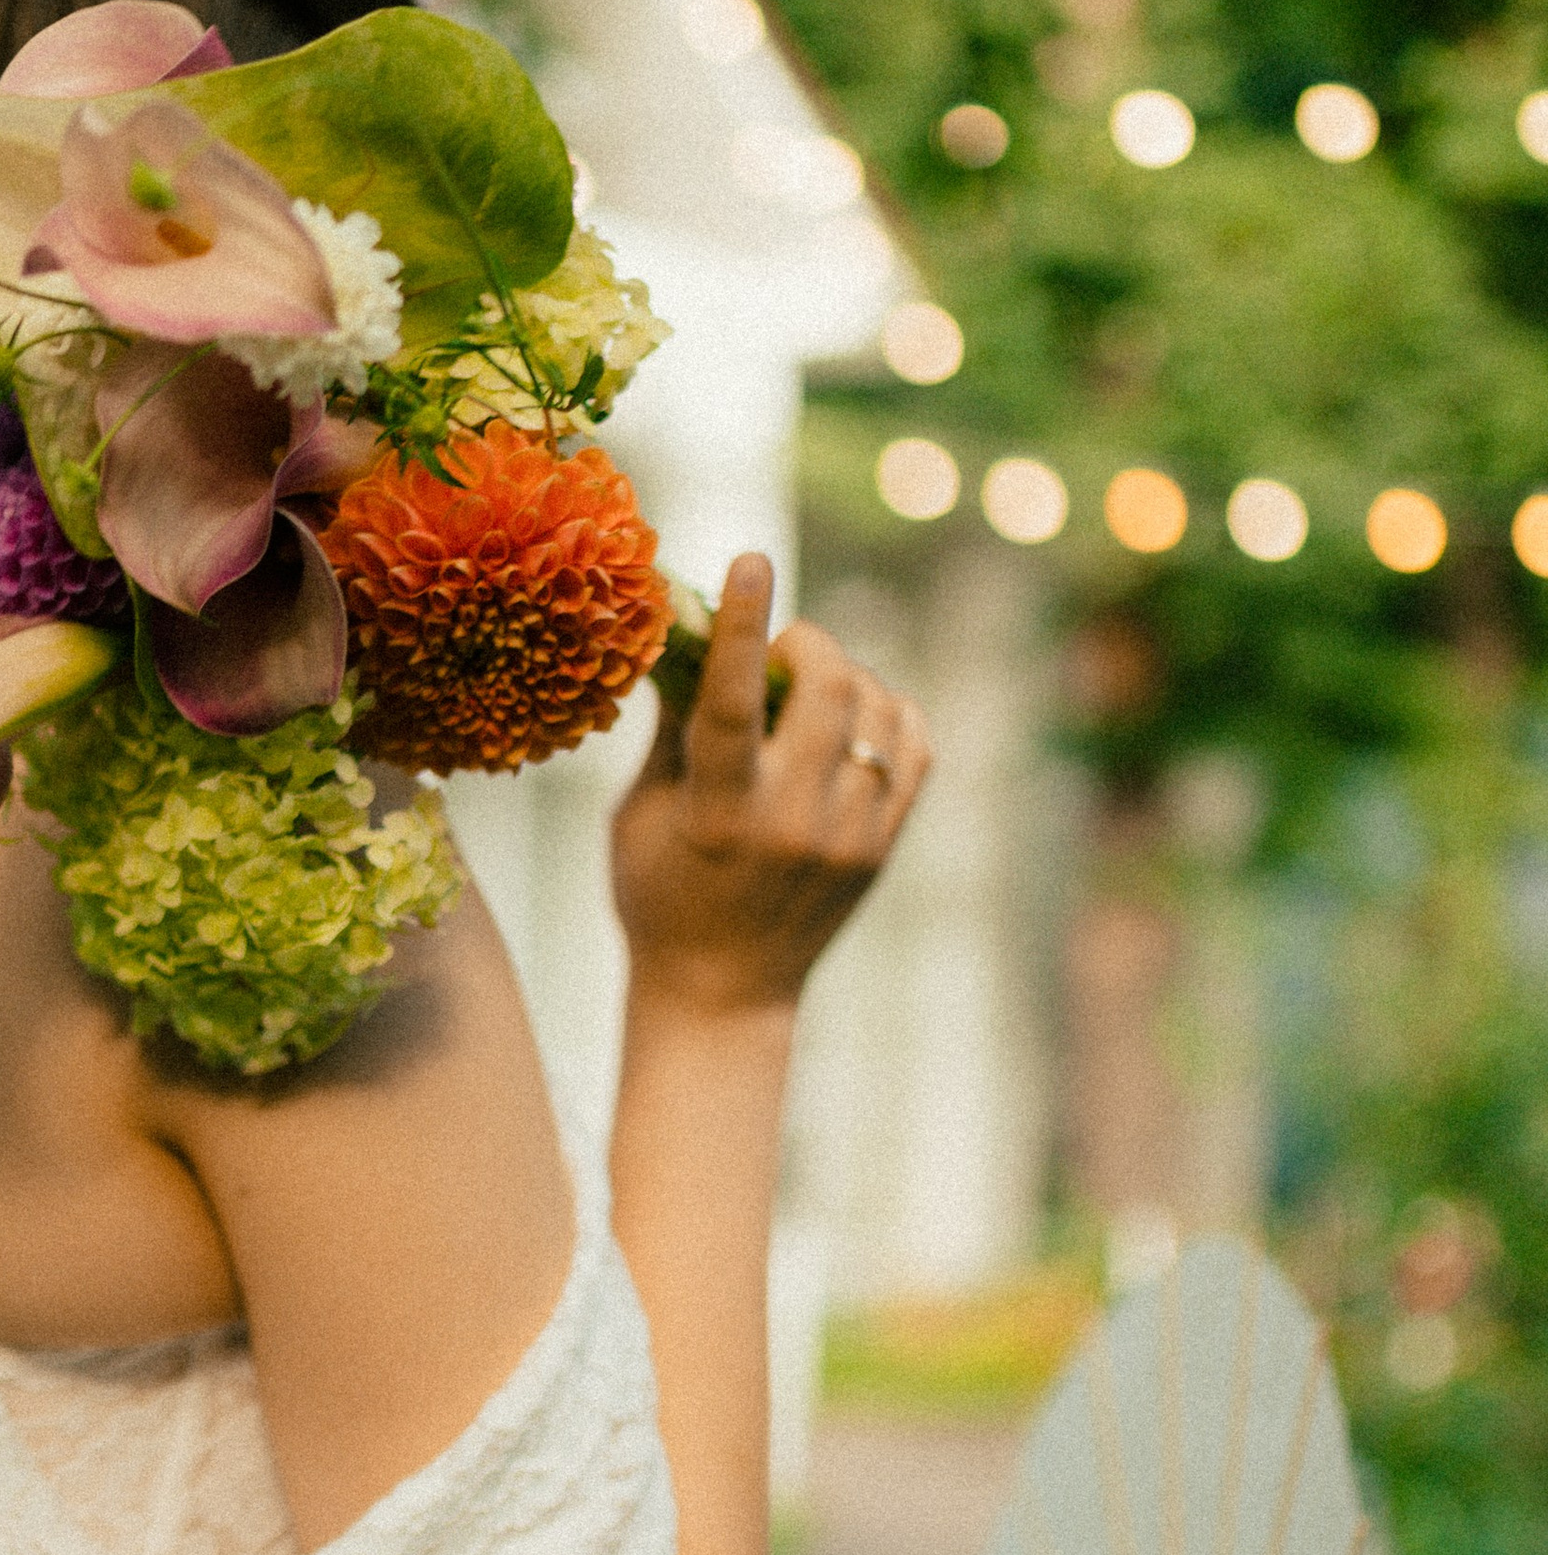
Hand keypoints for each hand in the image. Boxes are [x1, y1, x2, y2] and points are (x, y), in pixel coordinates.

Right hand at [610, 554, 929, 1017]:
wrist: (722, 994)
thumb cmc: (658, 896)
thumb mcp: (638, 815)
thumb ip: (668, 726)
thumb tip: (677, 632)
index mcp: (717, 815)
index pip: (730, 704)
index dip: (740, 626)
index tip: (749, 560)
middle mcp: (792, 823)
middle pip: (829, 689)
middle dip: (806, 645)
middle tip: (778, 653)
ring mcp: (849, 838)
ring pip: (879, 711)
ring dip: (846, 677)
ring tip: (810, 692)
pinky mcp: (883, 848)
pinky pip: (915, 746)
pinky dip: (889, 714)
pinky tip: (854, 720)